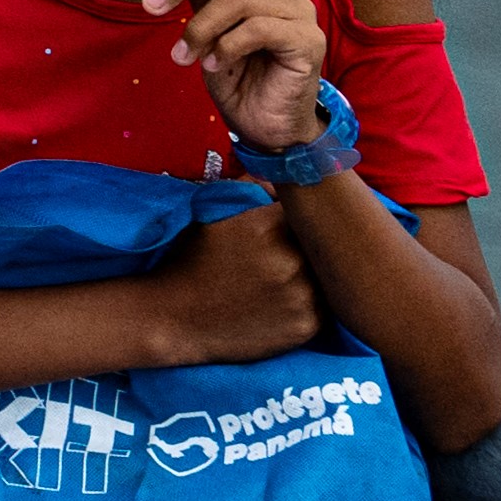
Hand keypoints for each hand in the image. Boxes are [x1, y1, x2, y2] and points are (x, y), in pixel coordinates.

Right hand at [135, 194, 317, 366]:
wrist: (174, 317)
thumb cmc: (191, 260)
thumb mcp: (212, 212)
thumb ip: (251, 186)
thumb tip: (283, 174)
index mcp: (267, 225)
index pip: (308, 209)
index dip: (302, 215)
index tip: (290, 223)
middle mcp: (290, 260)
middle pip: (321, 241)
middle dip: (308, 243)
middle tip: (285, 252)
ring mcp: (301, 296)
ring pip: (326, 274)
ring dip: (313, 273)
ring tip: (282, 278)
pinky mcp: (307, 326)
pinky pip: (326, 306)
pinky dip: (311, 303)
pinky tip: (282, 302)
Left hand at [150, 0, 337, 150]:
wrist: (265, 125)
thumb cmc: (236, 74)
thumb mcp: (207, 27)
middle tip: (150, 6)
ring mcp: (301, 12)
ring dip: (200, 29)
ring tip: (184, 57)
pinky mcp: (309, 39)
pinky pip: (257, 28)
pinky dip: (226, 47)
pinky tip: (213, 65)